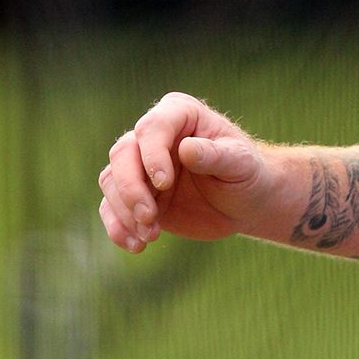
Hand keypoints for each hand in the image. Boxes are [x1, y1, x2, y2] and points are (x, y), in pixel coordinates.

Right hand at [97, 93, 274, 251]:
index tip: (165, 183)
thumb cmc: (247, 173)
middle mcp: (153, 136)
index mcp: (180, 114)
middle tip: (149, 217)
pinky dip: (119, 227)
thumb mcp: (241, 163)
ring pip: (111, 180)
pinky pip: (111, 208)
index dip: (152, 155)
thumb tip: (186, 149)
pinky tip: (136, 245)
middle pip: (122, 153)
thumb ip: (215, 154)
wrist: (245, 202)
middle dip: (130, 188)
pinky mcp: (136, 194)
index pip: (151, 128)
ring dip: (124, 212)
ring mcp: (141, 166)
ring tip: (150, 236)